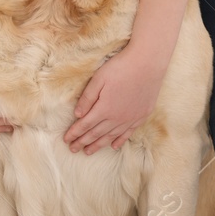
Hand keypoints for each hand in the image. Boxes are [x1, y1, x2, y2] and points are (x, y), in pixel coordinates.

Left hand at [63, 38, 169, 153]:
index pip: (85, 125)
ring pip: (110, 137)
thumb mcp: (98, 79)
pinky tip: (113, 146)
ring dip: (98, 145)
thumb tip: (77, 115)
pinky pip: (127, 134)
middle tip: (73, 149)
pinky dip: (119, 141)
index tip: (66, 140)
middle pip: (96, 134)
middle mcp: (116, 118)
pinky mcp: (141, 116)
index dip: (74, 133)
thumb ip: (87, 98)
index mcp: (104, 109)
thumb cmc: (121, 68)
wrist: (148, 64)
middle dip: (82, 142)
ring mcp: (130, 119)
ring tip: (88, 152)